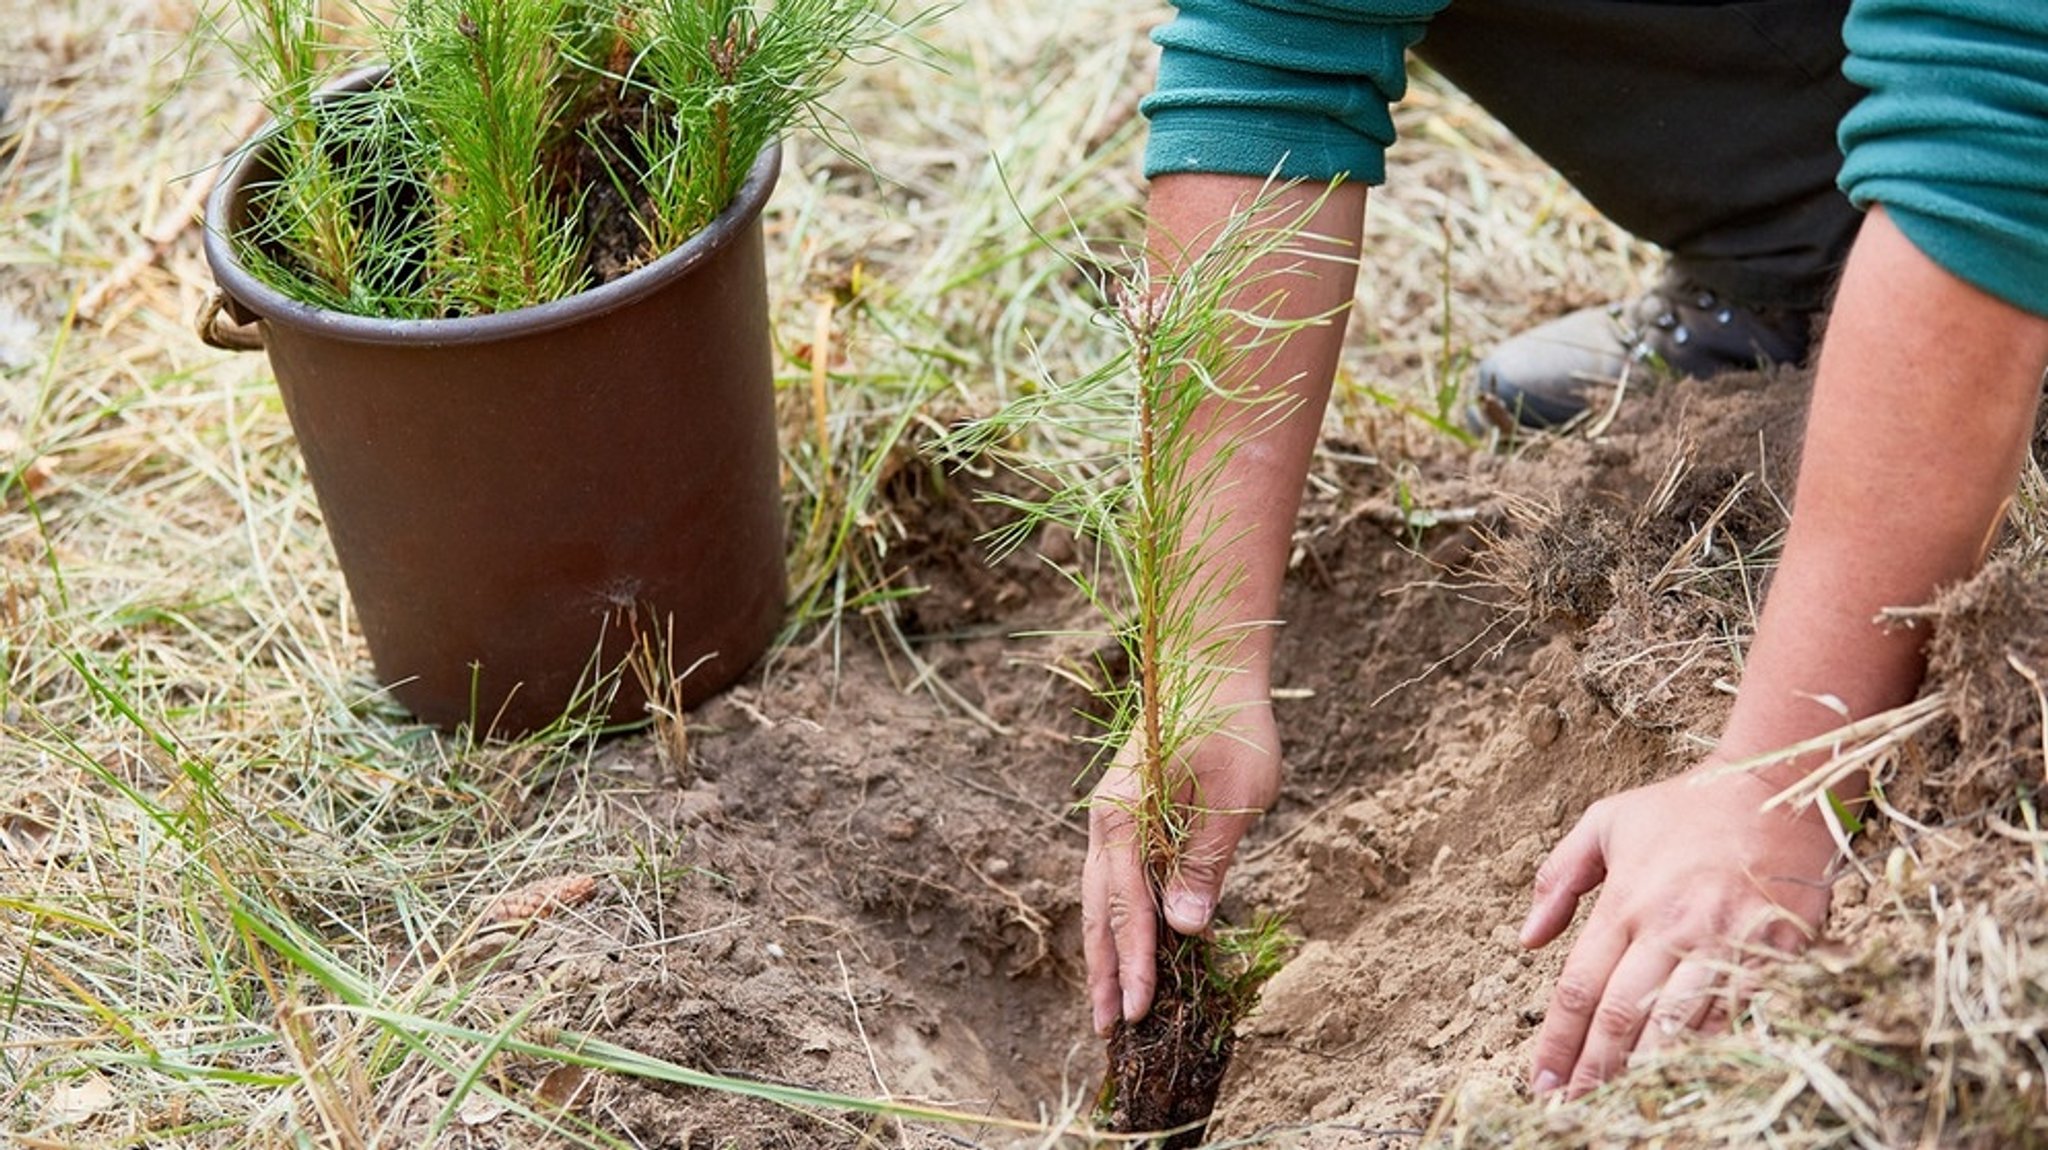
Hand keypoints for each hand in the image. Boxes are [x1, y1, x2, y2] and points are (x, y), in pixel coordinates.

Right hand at [1082, 687, 1279, 1034]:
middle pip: (1098, 914)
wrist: (1208, 663)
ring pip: (1100, 900)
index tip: (1137, 1016)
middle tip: (1106, 1033)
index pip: (1128, 910)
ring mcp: (1113, 819)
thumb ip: (1206, 861)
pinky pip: (1116, 881)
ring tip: (1108, 1005)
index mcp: (1125, 819)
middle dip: (1105, 974)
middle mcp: (1107, 823)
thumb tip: (1184, 928)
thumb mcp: (1233, 795)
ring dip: (1106, 953)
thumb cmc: (1229, 723)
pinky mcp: (1128, 816)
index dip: (1134, 967)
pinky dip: (1118, 921)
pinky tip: (1130, 948)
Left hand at [1520, 764, 1842, 1096]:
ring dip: (1647, 1076)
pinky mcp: (1777, 954)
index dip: (1557, 1043)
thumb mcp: (1607, 823)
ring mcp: (1726, 943)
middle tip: (1572, 1113)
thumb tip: (1526, 938)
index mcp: (1626, 901)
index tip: (1540, 1083)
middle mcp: (1671, 927)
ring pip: (1680, 1027)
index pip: (1580, 988)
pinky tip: (1692, 1086)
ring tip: (1622, 1112)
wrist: (1780, 785)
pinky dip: (1714, 1056)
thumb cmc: (1688, 807)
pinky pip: (1740, 1018)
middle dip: (1594, 1072)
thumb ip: (1559, 877)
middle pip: (1622, 1017)